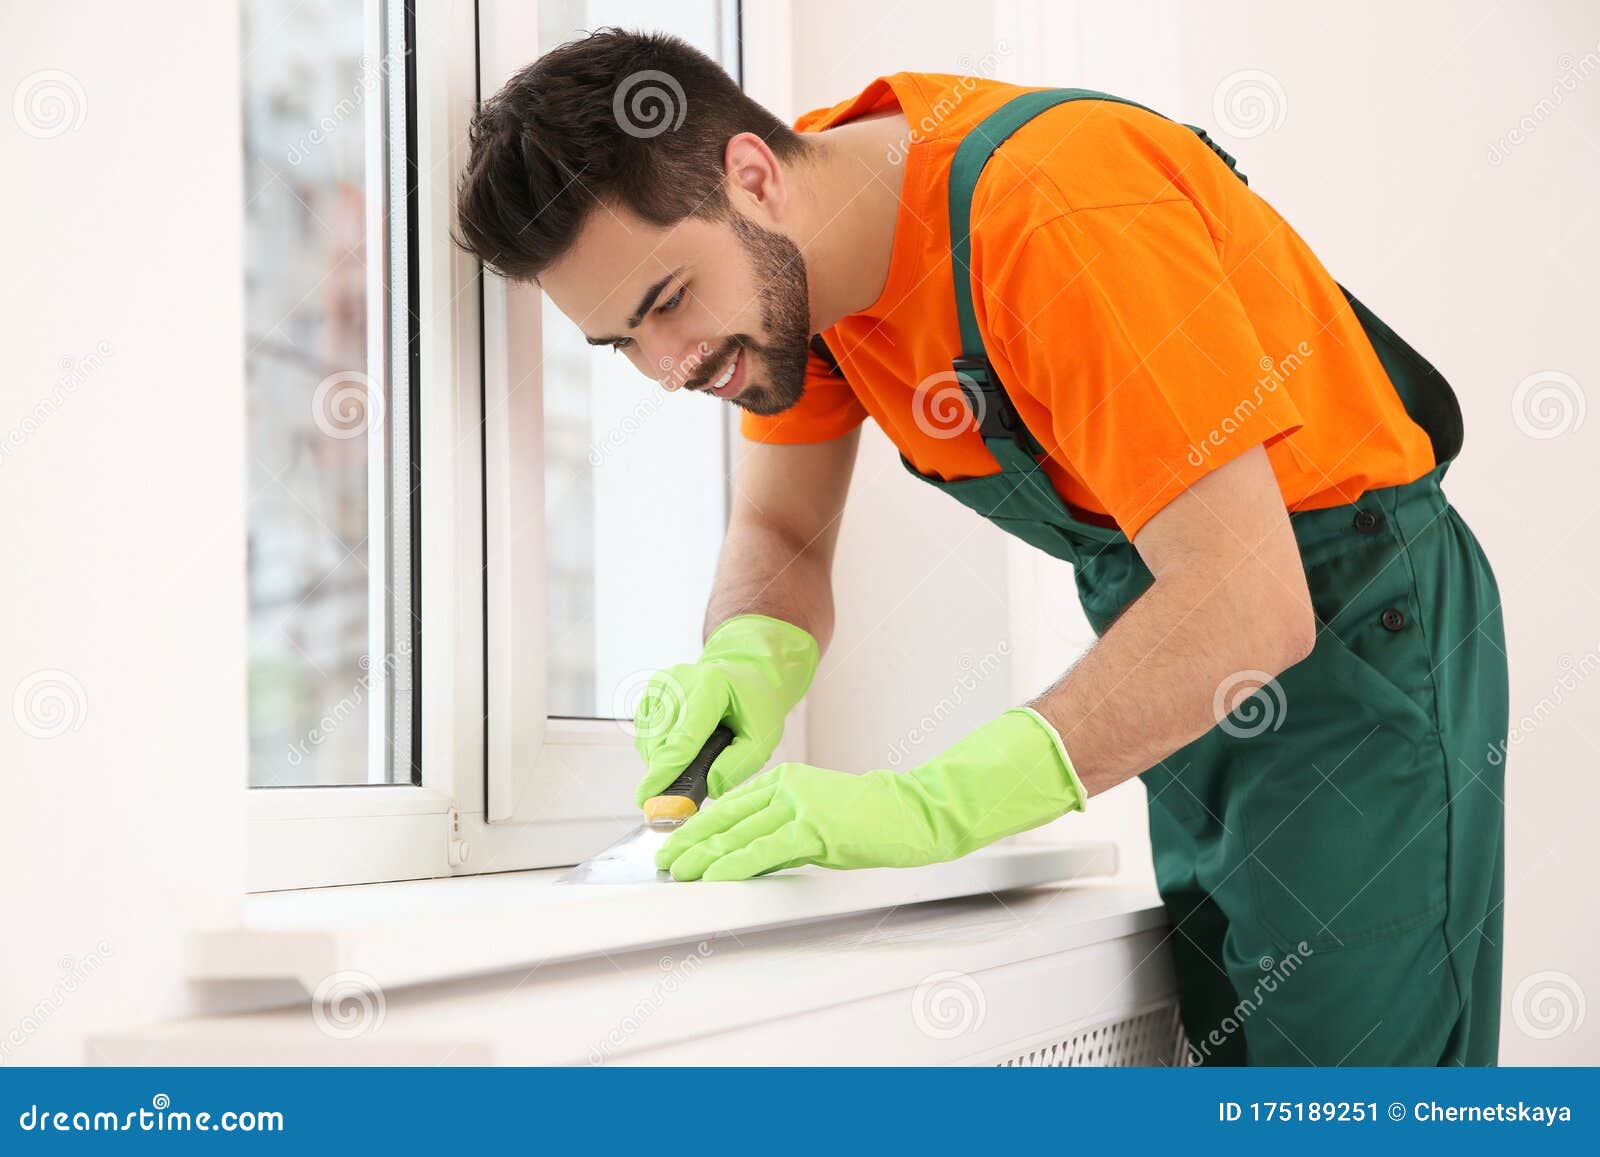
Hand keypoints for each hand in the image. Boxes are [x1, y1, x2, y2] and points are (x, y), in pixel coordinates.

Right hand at [633, 615, 818, 807]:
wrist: (744, 673)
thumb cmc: (754, 706)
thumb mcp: (762, 737)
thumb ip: (739, 764)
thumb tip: (708, 787)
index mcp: (711, 686)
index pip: (684, 737)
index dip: (665, 770)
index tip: (647, 796)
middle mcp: (680, 680)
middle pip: (661, 741)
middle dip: (668, 772)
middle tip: (684, 791)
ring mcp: (663, 683)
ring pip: (648, 739)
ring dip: (664, 760)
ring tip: (694, 756)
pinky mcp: (651, 690)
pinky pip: (645, 732)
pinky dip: (658, 748)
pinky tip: (680, 746)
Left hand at [655, 708, 1087, 880]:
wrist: (916, 811)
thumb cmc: (874, 818)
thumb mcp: (821, 813)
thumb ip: (784, 825)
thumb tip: (749, 851)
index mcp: (787, 778)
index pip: (731, 804)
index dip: (699, 825)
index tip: (677, 842)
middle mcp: (788, 786)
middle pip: (726, 816)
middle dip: (691, 841)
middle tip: (664, 860)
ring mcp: (801, 805)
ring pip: (738, 833)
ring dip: (703, 856)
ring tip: (678, 872)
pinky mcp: (816, 828)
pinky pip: (765, 849)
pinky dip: (734, 864)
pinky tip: (714, 876)